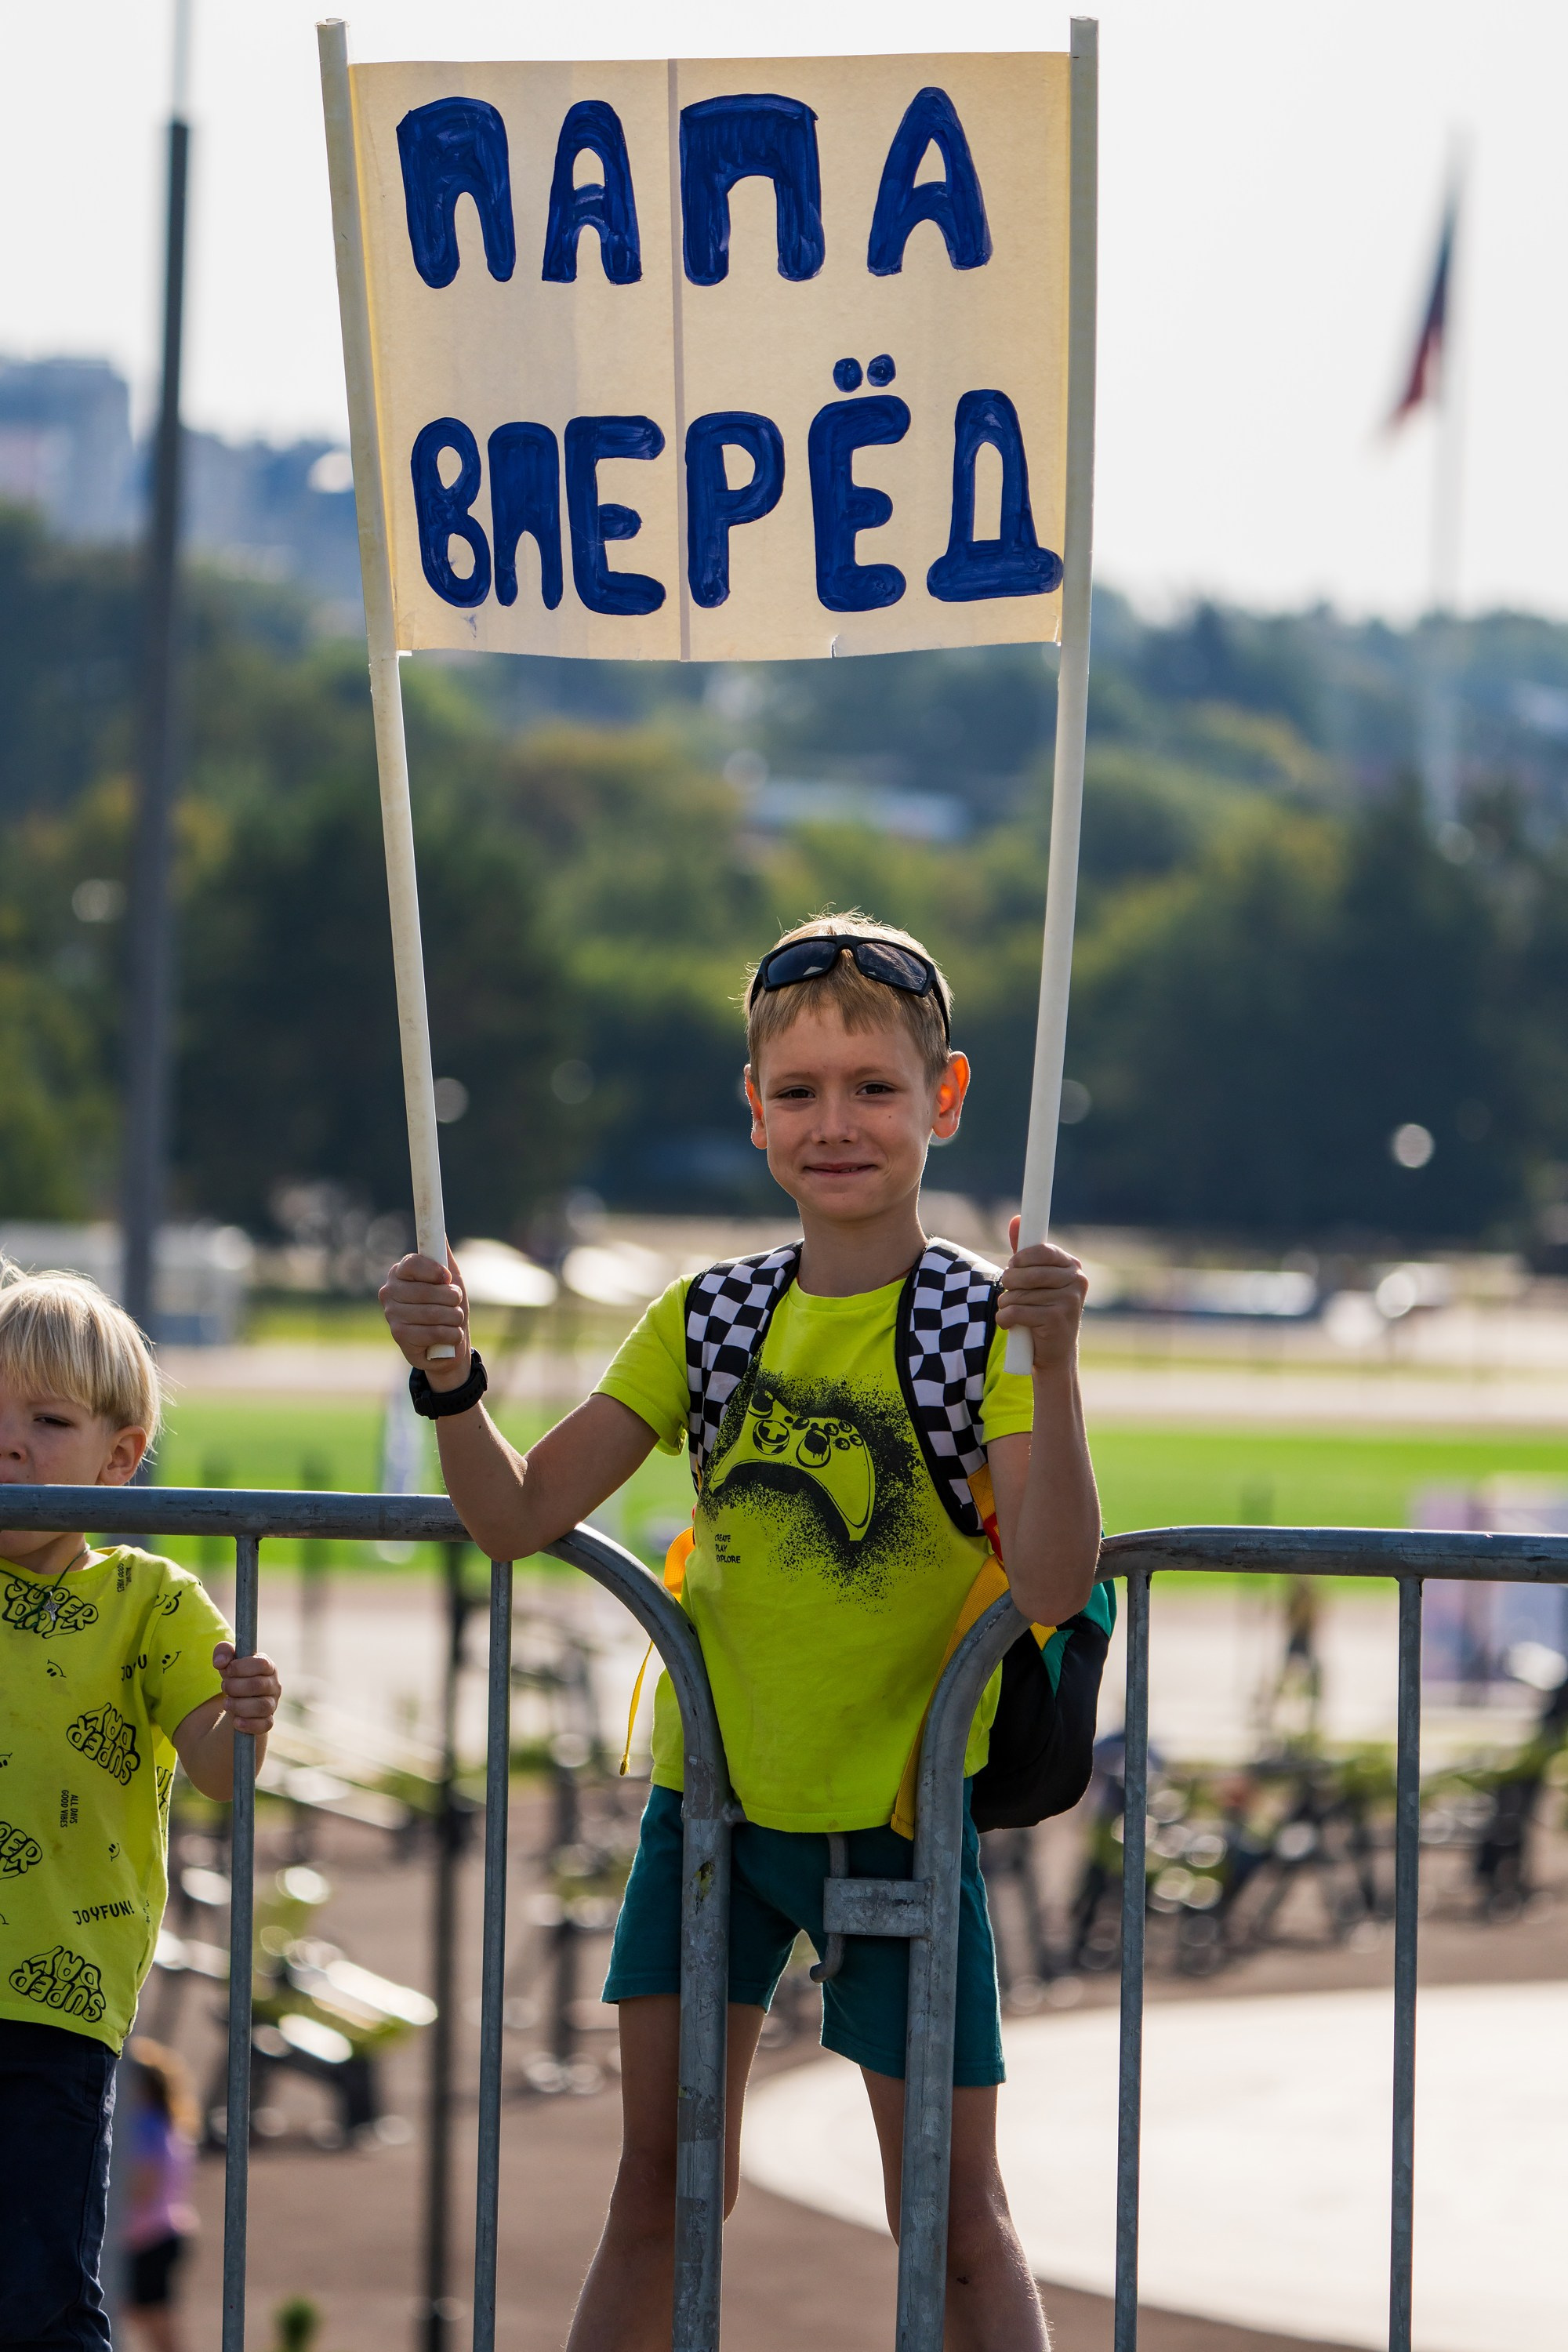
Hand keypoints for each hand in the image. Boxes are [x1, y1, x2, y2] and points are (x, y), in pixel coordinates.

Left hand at [213, 1642, 280, 1736]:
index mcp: (267, 1666)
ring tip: (226, 1703)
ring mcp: (272, 1703)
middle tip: (224, 1687)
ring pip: (262, 1706)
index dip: (241, 1667)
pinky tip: (235, 1721)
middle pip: (258, 1685)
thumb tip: (220, 1662)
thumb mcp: (227, 1662)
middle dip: (235, 1687)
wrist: (237, 1701)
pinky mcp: (268, 1721)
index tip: (228, 1670)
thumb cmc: (235, 1677)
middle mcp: (273, 1684)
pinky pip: (265, 1725)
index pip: (261, 1664)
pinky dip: (248, 1724)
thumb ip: (223, 1652)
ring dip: (239, 1705)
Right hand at [379, 1246, 471, 1387]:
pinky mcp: (398, 1335)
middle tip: (456, 1303)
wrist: (447, 1345)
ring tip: (454, 1320)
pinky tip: (450, 1336)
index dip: (434, 1270)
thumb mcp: (450, 1279)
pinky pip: (432, 1332)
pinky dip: (450, 1334)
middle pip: (427, 1290)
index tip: (448, 1278)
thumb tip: (440, 1232)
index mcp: (399, 1272)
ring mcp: (391, 1314)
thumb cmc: (447, 1307)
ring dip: (454, 1318)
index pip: (412, 1263)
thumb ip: (442, 1255)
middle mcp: (389, 1291)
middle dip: (452, 1299)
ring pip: (432, 1312)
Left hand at [997, 1216, 1087, 1374]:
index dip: (1021, 1258)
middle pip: (1026, 1273)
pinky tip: (1011, 1325)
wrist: (1054, 1354)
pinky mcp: (1057, 1319)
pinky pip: (1017, 1311)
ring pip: (1018, 1294)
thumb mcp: (1035, 1280)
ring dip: (1006, 1304)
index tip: (1013, 1266)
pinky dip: (1005, 1319)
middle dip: (1009, 1284)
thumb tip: (1016, 1219)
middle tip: (1009, 1293)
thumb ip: (1025, 1253)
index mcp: (1073, 1267)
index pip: (1042, 1250)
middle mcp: (1077, 1280)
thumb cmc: (1041, 1311)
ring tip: (1012, 1312)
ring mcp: (1069, 1300)